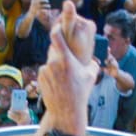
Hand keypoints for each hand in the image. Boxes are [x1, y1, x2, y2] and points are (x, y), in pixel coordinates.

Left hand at [36, 2, 97, 131]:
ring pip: (51, 61)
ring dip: (57, 66)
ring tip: (65, 79)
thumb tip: (96, 56)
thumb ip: (92, 63)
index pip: (56, 36)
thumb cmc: (80, 94)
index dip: (57, 27)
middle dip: (61, 52)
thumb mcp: (91, 76)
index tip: (59, 23)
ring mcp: (45, 71)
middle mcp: (54, 64)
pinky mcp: (40, 78)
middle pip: (55, 49)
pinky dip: (52, 74)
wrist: (65, 112)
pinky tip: (58, 84)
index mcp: (66, 60)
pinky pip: (46, 70)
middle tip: (67, 61)